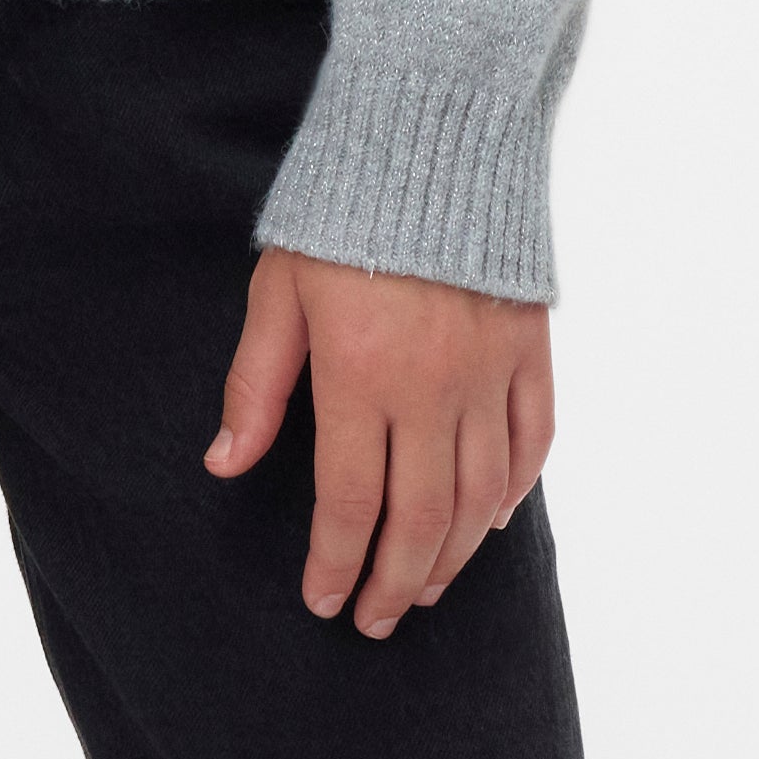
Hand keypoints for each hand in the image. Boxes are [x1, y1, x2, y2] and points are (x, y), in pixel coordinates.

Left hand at [206, 247, 553, 634]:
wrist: (433, 136)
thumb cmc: (340, 215)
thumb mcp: (278, 294)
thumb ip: (256, 386)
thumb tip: (225, 464)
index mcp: (361, 376)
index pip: (351, 501)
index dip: (338, 563)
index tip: (324, 602)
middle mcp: (433, 387)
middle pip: (420, 517)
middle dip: (396, 582)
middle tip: (378, 623)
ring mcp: (490, 372)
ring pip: (480, 495)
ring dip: (452, 555)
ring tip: (426, 588)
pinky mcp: (530, 350)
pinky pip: (532, 442)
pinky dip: (513, 492)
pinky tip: (488, 523)